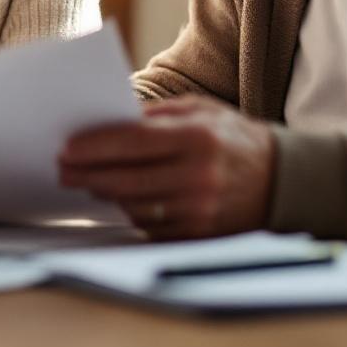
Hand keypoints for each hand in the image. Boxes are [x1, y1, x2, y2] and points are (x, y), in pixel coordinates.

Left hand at [58, 94, 275, 239]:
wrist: (283, 180)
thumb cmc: (234, 138)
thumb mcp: (202, 111)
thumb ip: (157, 115)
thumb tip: (110, 121)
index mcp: (198, 137)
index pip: (133, 142)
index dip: (96, 146)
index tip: (68, 147)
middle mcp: (199, 176)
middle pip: (127, 178)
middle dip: (88, 174)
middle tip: (64, 169)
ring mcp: (200, 210)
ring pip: (135, 206)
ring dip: (105, 194)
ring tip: (87, 182)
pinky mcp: (200, 234)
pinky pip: (152, 227)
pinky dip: (131, 213)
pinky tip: (119, 199)